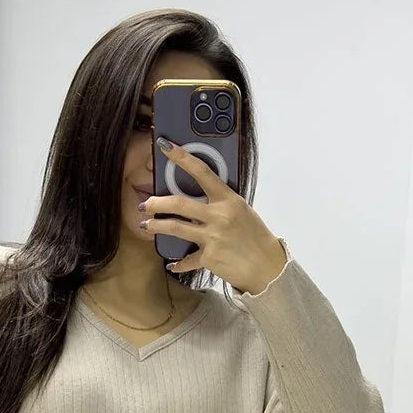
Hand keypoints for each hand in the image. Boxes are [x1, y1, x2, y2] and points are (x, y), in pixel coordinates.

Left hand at [141, 138, 287, 292]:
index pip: (202, 172)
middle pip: (179, 203)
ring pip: (175, 228)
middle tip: (146, 204)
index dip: (182, 157)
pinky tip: (172, 264)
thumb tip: (200, 198)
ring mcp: (212, 237)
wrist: (266, 266)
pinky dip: (178, 263)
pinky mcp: (209, 258)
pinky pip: (186, 260)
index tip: (166, 146)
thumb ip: (221, 203)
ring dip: (156, 226)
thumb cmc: (255, 237)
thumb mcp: (241, 211)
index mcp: (228, 199)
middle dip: (157, 203)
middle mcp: (218, 216)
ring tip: (147, 225)